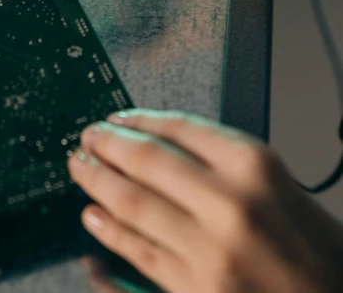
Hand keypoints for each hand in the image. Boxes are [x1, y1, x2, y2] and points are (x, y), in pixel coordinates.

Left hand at [68, 110, 342, 292]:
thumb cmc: (312, 246)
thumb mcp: (277, 182)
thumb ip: (222, 160)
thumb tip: (159, 141)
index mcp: (253, 165)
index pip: (179, 128)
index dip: (139, 119)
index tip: (118, 116)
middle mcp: (230, 203)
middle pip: (148, 161)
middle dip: (109, 145)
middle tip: (87, 137)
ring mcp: (209, 250)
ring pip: (134, 205)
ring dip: (98, 183)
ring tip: (80, 168)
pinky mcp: (195, 291)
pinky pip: (139, 254)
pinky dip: (110, 233)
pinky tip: (93, 217)